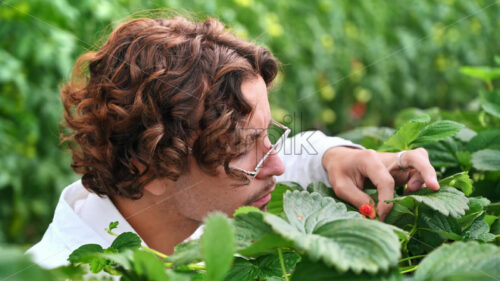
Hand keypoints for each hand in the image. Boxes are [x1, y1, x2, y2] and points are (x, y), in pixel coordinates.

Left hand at [322, 147, 439, 220]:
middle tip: (434, 187)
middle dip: (427, 171)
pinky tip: (409, 193)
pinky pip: (416, 171)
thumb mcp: (341, 187)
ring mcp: (396, 161)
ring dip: (424, 176)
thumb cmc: (339, 171)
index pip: (386, 180)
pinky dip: (420, 181)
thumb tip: (374, 215)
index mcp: (370, 159)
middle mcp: (387, 157)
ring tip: (414, 191)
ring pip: (420, 161)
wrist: (340, 159)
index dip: (386, 201)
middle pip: (415, 156)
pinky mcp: (400, 168)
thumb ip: (358, 200)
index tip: (380, 216)